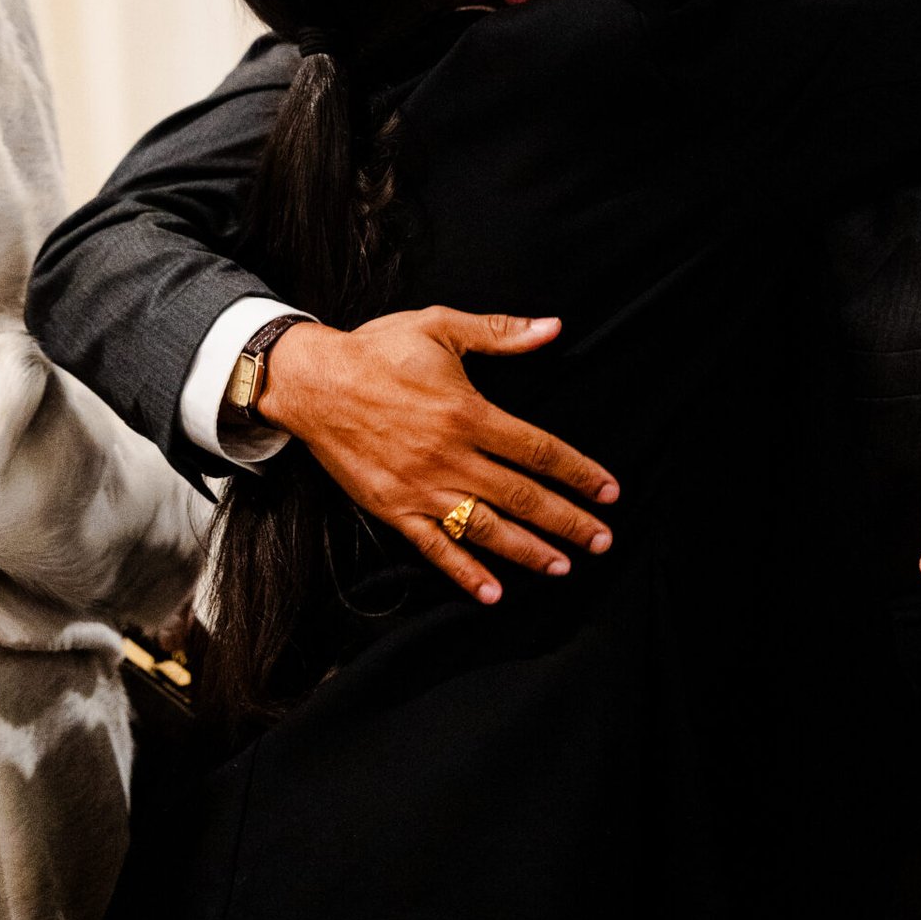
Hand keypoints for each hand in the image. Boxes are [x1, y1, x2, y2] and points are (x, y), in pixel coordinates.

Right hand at [260, 309, 617, 603]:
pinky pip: (434, 548)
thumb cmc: (377, 350)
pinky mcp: (392, 508)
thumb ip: (500, 332)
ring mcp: (420, 487)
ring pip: (485, 529)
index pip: (538, 450)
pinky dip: (464, 573)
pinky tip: (492, 593)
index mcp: (468, 413)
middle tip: (602, 541)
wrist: (311, 381)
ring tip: (562, 567)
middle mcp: (450, 456)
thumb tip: (553, 327)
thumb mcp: (440, 326)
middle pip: (522, 497)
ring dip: (527, 551)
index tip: (609, 492)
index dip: (578, 472)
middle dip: (567, 522)